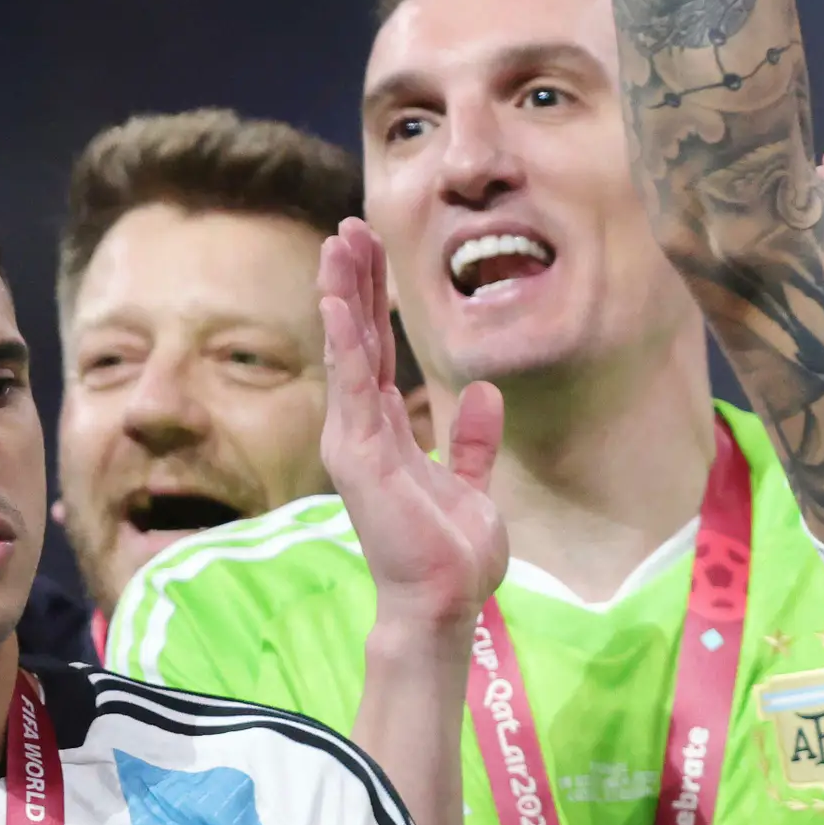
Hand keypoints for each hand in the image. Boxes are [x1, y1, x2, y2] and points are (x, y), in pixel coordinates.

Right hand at [318, 219, 505, 627]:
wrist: (445, 599)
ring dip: (342, 296)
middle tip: (348, 225)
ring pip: (347, 352)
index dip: (371, 300)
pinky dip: (345, 342)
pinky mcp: (357, 457)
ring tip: (337, 244)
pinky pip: (351, 387)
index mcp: (385, 432)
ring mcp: (354, 441)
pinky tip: (337, 302)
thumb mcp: (472, 485)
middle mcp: (361, 430)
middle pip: (355, 340)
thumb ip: (474, 442)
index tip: (370, 250)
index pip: (376, 351)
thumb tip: (486, 394)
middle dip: (352, 282)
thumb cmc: (451, 552)